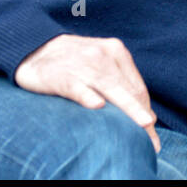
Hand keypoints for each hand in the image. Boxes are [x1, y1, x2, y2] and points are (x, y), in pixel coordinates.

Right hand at [14, 33, 161, 152]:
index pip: (136, 87)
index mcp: (116, 52)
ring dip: (128, 109)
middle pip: (128, 90)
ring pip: (110, 88)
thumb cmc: (73, 62)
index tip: (152, 129)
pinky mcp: (62, 75)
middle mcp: (103, 55)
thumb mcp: (100, 63)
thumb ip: (119, 82)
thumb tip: (144, 114)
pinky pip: (77, 87)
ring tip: (142, 125)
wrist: (34, 48)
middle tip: (151, 138)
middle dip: (141, 116)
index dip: (146, 110)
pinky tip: (98, 106)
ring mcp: (83, 64)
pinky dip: (88, 96)